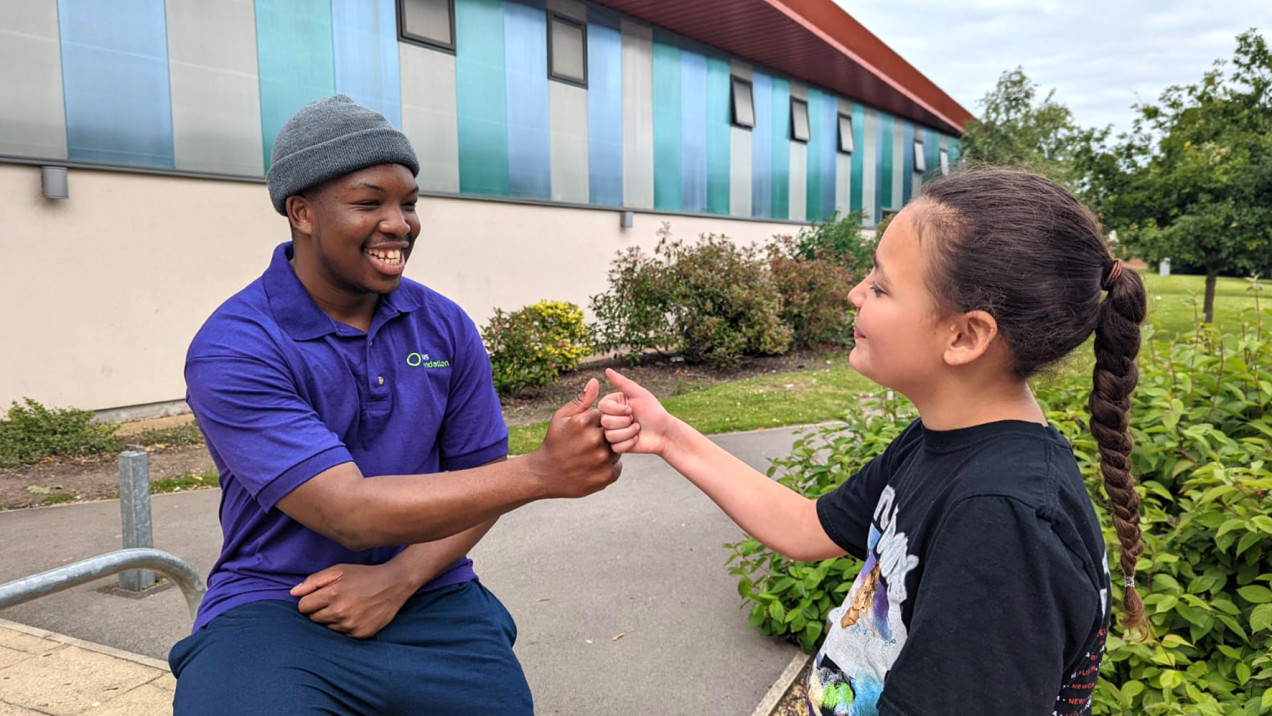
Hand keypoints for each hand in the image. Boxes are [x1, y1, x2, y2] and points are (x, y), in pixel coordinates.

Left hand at [290, 563, 410, 638]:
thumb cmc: (363, 575)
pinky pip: (341, 635)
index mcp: (332, 594)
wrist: (394, 584)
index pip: (303, 607)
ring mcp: (350, 625)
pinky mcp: (360, 634)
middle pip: (313, 619)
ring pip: (327, 628)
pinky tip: (355, 615)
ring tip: (347, 607)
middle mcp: (340, 612)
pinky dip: (345, 627)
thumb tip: (293, 593)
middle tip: (335, 600)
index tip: (319, 596)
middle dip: (319, 610)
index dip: (309, 601)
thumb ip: (313, 581)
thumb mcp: (338, 570)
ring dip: (332, 619)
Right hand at [528, 378, 621, 498]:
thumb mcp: (561, 418)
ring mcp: (602, 459)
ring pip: (617, 449)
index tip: (587, 431)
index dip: (598, 423)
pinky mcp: (607, 475)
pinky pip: (617, 466)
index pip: (606, 415)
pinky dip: (608, 467)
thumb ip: (581, 400)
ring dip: (608, 451)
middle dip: (605, 436)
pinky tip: (593, 467)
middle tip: (589, 445)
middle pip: (614, 431)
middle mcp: (595, 439)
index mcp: (584, 422)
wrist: (544, 475)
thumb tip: (595, 381)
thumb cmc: (554, 442)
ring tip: (590, 456)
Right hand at [599, 368, 673, 455]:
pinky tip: (637, 439)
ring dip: (629, 432)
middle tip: (636, 420)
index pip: (602, 406)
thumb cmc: (653, 411)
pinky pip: (616, 447)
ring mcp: (613, 433)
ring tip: (638, 429)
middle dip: (624, 422)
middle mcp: (611, 418)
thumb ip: (622, 383)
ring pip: (610, 435)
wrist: (665, 433)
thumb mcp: (639, 394)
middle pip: (605, 421)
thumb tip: (607, 370)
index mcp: (614, 404)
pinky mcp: (617, 446)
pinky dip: (629, 442)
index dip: (617, 409)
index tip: (631, 409)